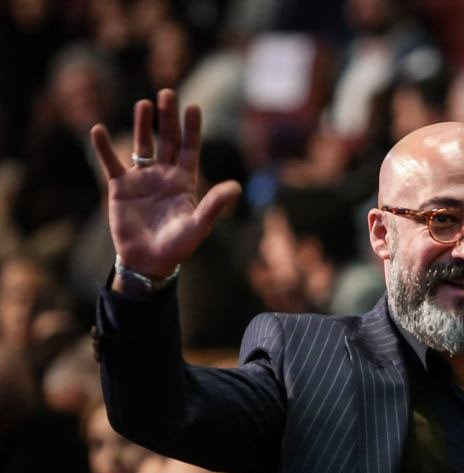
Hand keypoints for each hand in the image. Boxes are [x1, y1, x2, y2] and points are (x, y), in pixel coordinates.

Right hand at [90, 89, 241, 281]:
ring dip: (143, 125)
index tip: (193, 107)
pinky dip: (104, 148)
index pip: (190, 148)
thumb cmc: (178, 246)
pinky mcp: (120, 187)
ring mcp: (142, 179)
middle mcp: (164, 175)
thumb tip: (236, 187)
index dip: (192, 128)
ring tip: (144, 104)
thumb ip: (215, 205)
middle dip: (168, 118)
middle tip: (168, 93)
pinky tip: (99, 129)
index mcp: (185, 181)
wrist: (149, 261)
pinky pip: (111, 163)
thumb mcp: (199, 225)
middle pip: (167, 140)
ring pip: (142, 145)